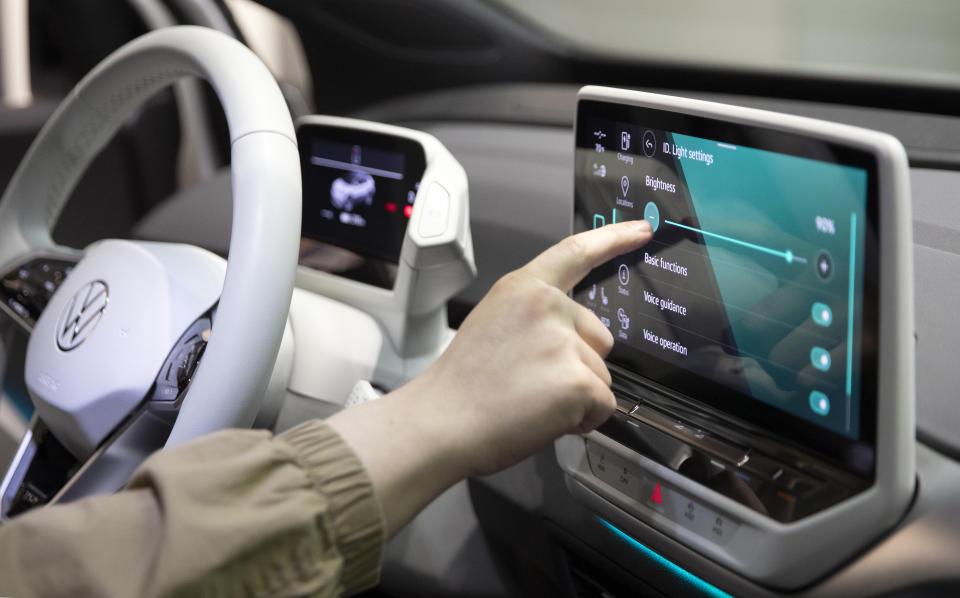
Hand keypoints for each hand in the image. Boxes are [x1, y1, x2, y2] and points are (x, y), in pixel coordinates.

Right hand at [327, 220, 651, 534]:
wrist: (441, 423)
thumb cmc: (461, 387)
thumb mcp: (493, 325)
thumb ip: (533, 318)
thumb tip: (567, 340)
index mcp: (523, 289)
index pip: (575, 253)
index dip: (614, 238)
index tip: (641, 229)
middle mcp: (547, 307)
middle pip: (600, 337)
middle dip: (579, 364)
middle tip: (531, 382)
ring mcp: (564, 342)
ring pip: (602, 375)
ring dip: (576, 396)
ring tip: (529, 401)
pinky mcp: (578, 380)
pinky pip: (604, 405)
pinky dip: (582, 420)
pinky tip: (543, 418)